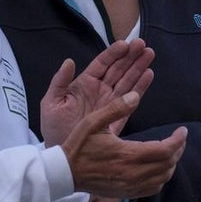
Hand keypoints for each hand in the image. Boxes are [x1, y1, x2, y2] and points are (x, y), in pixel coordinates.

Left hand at [40, 38, 154, 145]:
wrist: (63, 157)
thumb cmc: (54, 129)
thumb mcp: (51, 103)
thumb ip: (59, 82)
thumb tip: (69, 61)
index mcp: (84, 84)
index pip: (101, 64)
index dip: (113, 54)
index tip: (124, 44)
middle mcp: (100, 90)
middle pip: (118, 69)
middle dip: (130, 56)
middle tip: (142, 44)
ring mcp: (110, 102)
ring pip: (127, 80)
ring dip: (138, 67)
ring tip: (149, 54)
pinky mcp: (118, 116)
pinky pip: (131, 99)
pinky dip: (141, 86)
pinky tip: (149, 74)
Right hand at [62, 91, 186, 198]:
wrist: (64, 173)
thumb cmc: (78, 145)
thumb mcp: (94, 121)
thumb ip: (116, 107)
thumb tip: (136, 95)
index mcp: (127, 154)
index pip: (164, 150)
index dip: (178, 141)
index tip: (183, 130)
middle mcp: (131, 173)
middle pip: (167, 165)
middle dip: (178, 151)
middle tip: (179, 138)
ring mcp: (129, 186)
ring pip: (162, 179)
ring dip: (171, 165)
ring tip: (171, 150)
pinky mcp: (124, 193)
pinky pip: (151, 189)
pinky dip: (161, 178)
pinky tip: (158, 167)